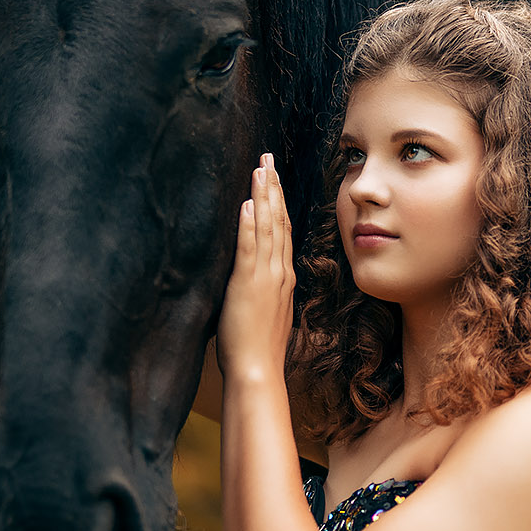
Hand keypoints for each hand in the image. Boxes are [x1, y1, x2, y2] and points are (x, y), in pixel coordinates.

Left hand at [218, 152, 294, 385]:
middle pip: (279, 221)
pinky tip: (247, 203)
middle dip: (274, 188)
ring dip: (264, 196)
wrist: (259, 371)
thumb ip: (265, 293)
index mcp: (283, 278)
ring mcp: (266, 277)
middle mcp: (279, 272)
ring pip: (268, 228)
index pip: (283, 232)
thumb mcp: (267, 314)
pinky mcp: (248, 284)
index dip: (279, 203)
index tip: (274, 179)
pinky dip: (249, 224)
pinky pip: (250, 248)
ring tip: (261, 169)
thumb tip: (257, 282)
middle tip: (269, 159)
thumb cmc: (259, 351)